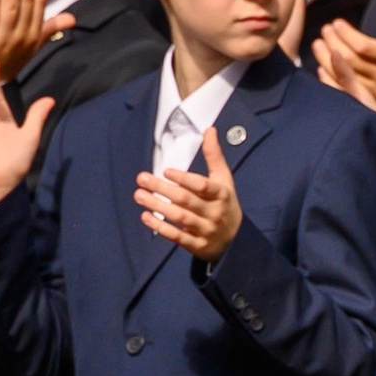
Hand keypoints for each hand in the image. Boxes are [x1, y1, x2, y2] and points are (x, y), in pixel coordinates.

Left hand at [135, 128, 242, 259]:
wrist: (236, 239)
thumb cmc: (225, 203)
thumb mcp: (224, 179)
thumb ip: (214, 155)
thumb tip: (209, 130)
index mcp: (221, 194)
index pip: (202, 186)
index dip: (184, 178)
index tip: (166, 171)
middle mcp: (214, 212)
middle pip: (185, 200)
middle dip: (162, 189)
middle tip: (142, 178)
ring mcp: (205, 230)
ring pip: (179, 218)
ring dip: (157, 206)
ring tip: (139, 195)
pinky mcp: (197, 245)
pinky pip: (177, 236)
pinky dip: (161, 227)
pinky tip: (145, 217)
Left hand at [316, 1, 375, 129]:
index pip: (365, 47)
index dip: (348, 35)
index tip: (336, 23)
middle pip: (351, 60)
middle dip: (334, 43)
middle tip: (325, 30)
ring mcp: (373, 92)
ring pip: (344, 75)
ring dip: (326, 58)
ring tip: (318, 44)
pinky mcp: (365, 102)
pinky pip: (342, 90)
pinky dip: (329, 77)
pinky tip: (321, 64)